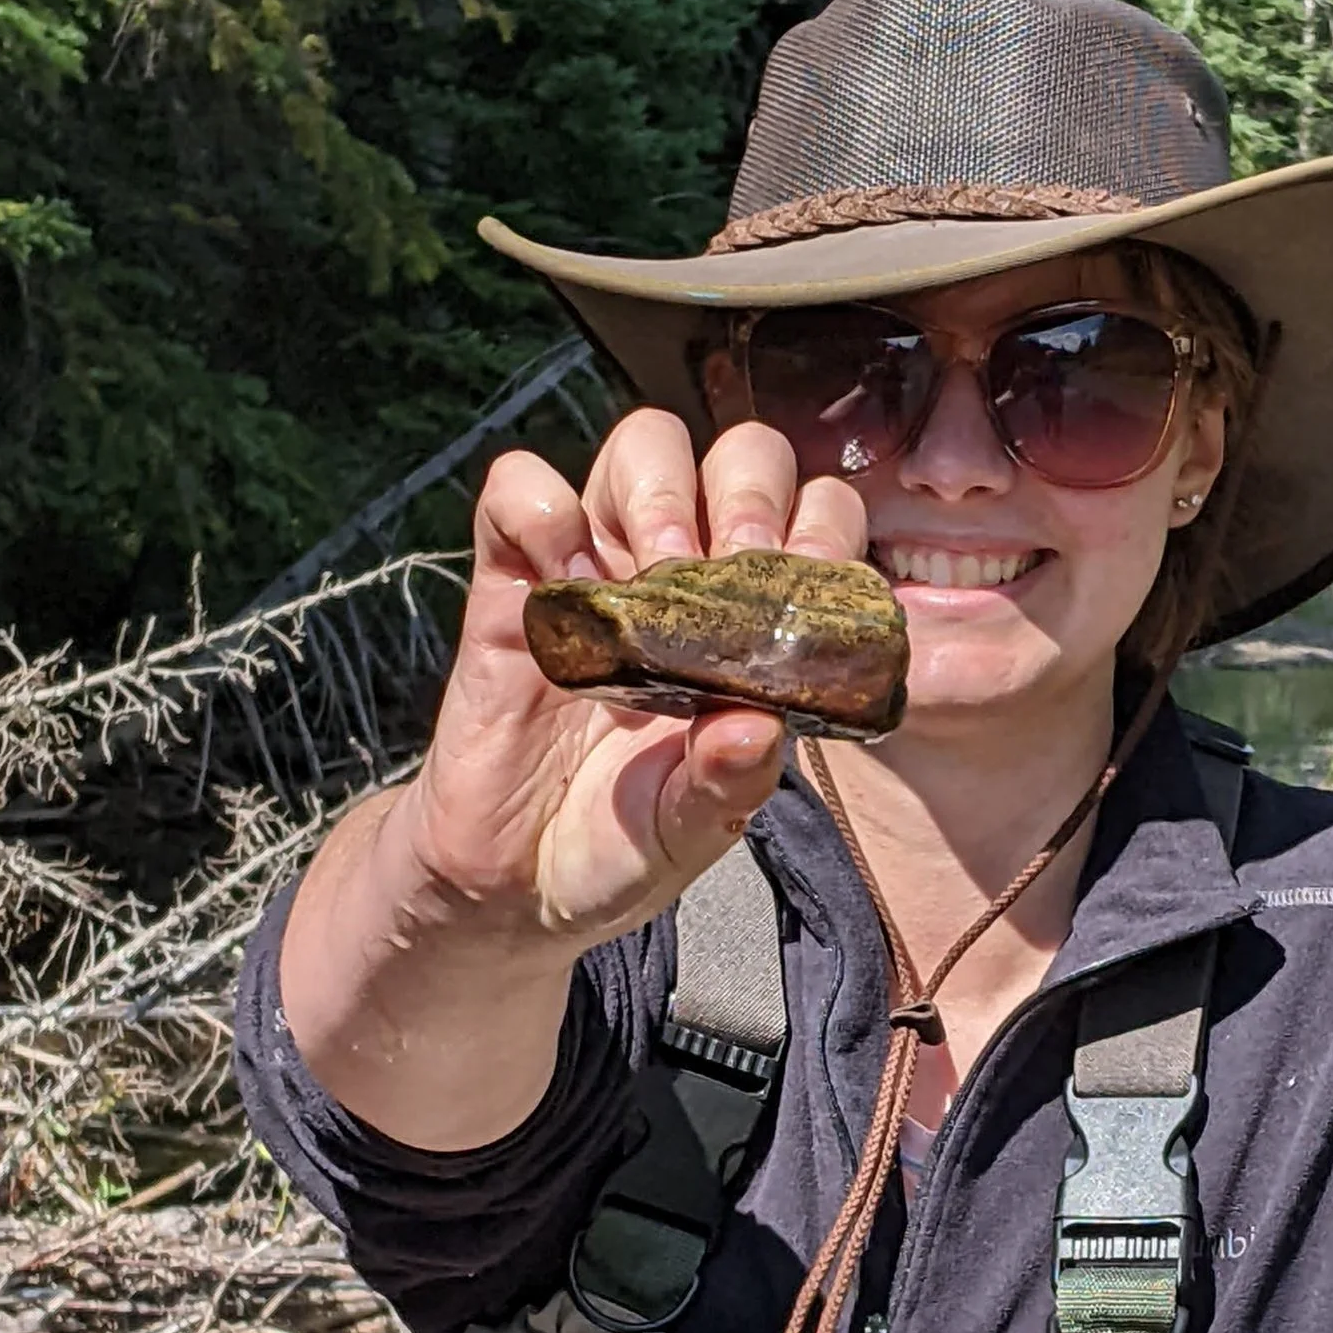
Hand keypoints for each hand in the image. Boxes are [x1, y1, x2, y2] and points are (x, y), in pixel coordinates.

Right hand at [405, 409, 865, 951]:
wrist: (510, 886)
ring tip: (647, 571)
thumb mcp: (691, 832)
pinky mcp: (512, 581)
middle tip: (725, 572)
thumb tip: (758, 727)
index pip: (816, 524)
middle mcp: (685, 580)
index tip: (799, 597)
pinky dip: (542, 510)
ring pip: (645, 445)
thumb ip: (729, 782)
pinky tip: (560, 582)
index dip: (821, 536)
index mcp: (753, 628)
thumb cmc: (618, 847)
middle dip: (749, 496)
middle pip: (742, 458)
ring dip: (658, 490)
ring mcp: (601, 568)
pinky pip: (518, 491)